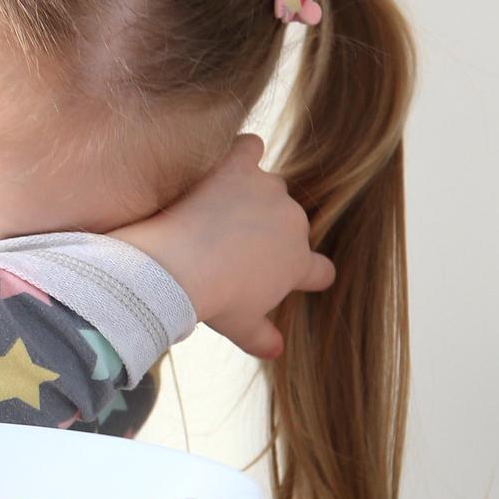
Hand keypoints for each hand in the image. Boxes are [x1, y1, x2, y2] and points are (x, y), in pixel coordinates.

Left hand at [110, 133, 335, 360]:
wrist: (177, 268)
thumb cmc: (210, 300)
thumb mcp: (239, 327)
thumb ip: (262, 337)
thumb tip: (276, 351)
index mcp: (297, 263)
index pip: (320, 269)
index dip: (307, 272)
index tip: (291, 274)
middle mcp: (292, 223)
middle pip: (291, 223)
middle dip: (269, 232)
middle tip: (232, 243)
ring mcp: (268, 191)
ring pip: (271, 187)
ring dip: (252, 195)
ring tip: (219, 209)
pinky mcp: (238, 167)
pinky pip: (248, 148)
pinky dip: (240, 152)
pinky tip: (226, 161)